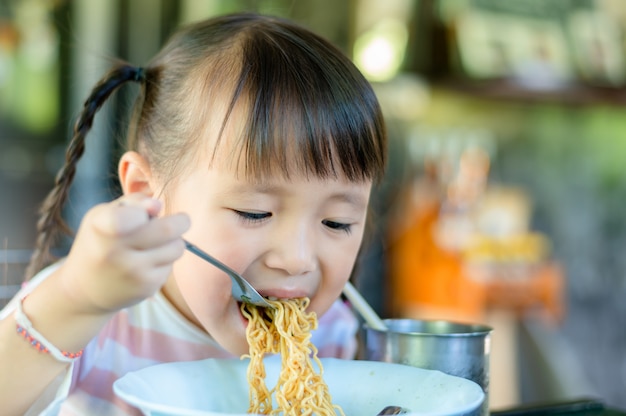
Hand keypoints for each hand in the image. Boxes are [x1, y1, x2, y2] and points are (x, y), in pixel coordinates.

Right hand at [57, 193, 189, 313]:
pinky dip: (165, 261)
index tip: (143, 214)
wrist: (84, 289)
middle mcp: (115, 252)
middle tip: (180, 221)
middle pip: (169, 230)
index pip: (128, 217)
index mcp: (102, 227)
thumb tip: (158, 205)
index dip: (142, 211)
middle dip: (181, 221)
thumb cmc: (99, 242)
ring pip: (177, 248)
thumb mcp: (104, 214)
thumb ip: (133, 203)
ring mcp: (132, 272)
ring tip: (155, 244)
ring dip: (173, 242)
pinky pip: (171, 266)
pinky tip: (147, 263)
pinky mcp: (146, 287)